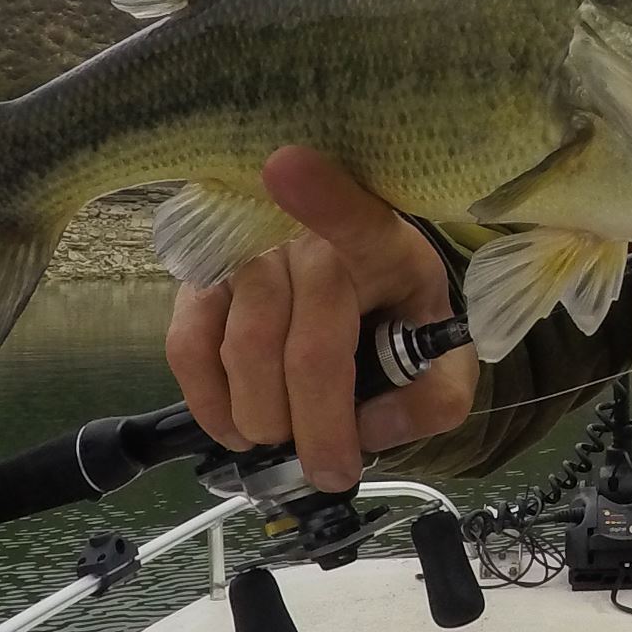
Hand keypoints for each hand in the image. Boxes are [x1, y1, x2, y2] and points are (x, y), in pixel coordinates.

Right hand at [164, 145, 475, 490]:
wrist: (367, 291)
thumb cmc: (399, 317)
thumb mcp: (444, 357)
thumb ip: (434, 400)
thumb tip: (369, 429)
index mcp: (383, 243)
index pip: (354, 217)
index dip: (321, 197)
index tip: (285, 165)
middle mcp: (307, 236)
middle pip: (302, 343)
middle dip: (313, 426)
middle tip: (327, 466)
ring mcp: (246, 253)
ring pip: (241, 349)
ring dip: (262, 420)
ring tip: (284, 443)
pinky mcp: (202, 277)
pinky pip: (187, 346)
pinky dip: (208, 403)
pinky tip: (235, 426)